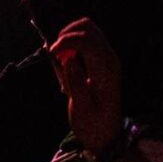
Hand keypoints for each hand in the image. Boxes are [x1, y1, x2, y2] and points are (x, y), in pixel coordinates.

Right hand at [48, 17, 128, 157]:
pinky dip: (72, 42)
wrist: (106, 134)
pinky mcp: (101, 59)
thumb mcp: (82, 110)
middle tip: (55, 54)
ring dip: (69, 37)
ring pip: (87, 29)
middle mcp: (109, 58)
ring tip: (60, 57)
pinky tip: (66, 60)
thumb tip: (69, 60)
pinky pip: (86, 39)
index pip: (88, 41)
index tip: (53, 53)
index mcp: (106, 70)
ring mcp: (106, 57)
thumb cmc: (93, 125)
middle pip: (88, 28)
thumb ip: (76, 84)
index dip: (68, 41)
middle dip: (67, 35)